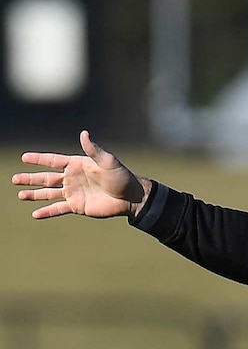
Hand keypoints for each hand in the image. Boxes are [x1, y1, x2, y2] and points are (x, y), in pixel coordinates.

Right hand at [12, 130, 148, 219]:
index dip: (39, 159)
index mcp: (78, 165)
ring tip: (20, 195)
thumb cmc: (121, 177)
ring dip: (34, 195)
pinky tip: (35, 214)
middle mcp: (72, 178)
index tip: (24, 158)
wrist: (131, 197)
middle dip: (30, 178)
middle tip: (14, 179)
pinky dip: (47, 212)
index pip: (54, 161)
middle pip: (46, 178)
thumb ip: (94, 150)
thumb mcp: (108, 161)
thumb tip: (84, 133)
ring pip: (49, 194)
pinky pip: (59, 209)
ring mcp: (74, 193)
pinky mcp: (78, 206)